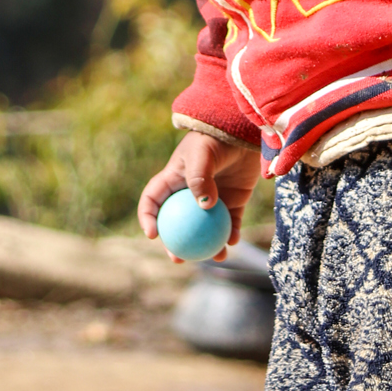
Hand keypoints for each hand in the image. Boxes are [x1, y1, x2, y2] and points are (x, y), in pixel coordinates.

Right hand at [138, 133, 261, 259]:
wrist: (244, 132)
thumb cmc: (217, 139)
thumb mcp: (202, 154)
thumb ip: (199, 178)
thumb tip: (204, 206)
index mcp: (173, 180)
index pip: (153, 201)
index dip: (148, 218)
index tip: (152, 234)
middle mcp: (190, 193)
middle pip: (177, 224)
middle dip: (176, 245)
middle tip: (179, 258)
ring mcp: (212, 199)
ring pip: (205, 230)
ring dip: (208, 247)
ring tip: (216, 257)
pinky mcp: (233, 201)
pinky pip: (230, 224)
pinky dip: (231, 234)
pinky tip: (233, 242)